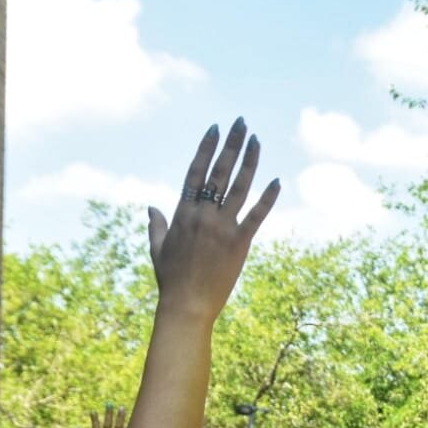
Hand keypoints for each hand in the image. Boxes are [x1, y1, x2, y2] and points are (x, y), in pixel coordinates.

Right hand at [147, 119, 280, 327]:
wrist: (187, 304)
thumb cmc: (171, 279)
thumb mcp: (157, 249)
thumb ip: (157, 225)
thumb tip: (151, 206)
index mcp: (183, 212)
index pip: (196, 171)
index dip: (206, 148)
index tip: (215, 129)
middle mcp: (203, 214)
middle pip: (220, 171)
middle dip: (231, 144)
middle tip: (241, 123)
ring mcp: (222, 227)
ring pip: (239, 187)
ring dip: (249, 161)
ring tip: (256, 140)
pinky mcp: (240, 243)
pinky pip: (257, 215)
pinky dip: (268, 197)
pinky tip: (276, 180)